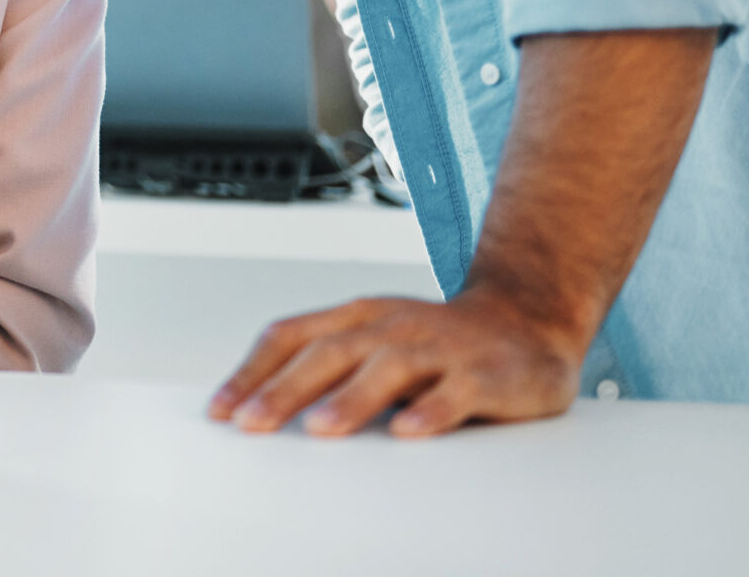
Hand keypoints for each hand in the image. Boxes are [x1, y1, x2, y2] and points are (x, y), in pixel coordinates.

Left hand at [207, 284, 585, 438]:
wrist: (526, 322)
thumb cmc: (436, 343)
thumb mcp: (373, 344)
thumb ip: (326, 370)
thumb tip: (258, 409)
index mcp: (356, 318)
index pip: (291, 336)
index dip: (252, 371)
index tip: (221, 409)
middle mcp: (391, 325)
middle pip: (329, 353)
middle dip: (285, 390)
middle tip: (251, 423)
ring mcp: (438, 346)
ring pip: (389, 367)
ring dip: (352, 399)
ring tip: (320, 428)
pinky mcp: (484, 372)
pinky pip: (455, 391)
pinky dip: (431, 410)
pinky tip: (409, 431)